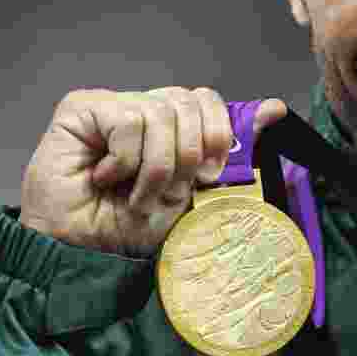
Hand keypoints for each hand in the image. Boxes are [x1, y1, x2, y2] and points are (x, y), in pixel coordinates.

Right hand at [19, 88, 286, 255]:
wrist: (80, 254)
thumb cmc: (130, 227)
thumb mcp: (193, 193)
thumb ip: (231, 151)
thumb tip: (276, 109)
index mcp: (171, 125)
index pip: (208, 101)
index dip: (220, 131)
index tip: (213, 174)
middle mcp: (143, 107)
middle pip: (190, 103)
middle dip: (188, 158)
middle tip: (166, 192)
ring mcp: (112, 104)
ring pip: (162, 114)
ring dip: (155, 169)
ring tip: (133, 194)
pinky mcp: (81, 107)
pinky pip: (129, 121)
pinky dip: (125, 161)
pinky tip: (103, 178)